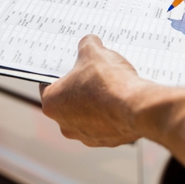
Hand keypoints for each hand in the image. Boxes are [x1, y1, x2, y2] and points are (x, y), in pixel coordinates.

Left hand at [39, 35, 184, 181]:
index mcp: (51, 103)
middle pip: (68, 100)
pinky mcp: (106, 141)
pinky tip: (120, 99)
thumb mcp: (93, 52)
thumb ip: (87, 45)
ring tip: (109, 85)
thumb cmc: (107, 81)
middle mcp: (64, 124)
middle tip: (91, 72)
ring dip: (95, 101)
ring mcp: (86, 136)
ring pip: (87, 114)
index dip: (60, 72)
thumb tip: (89, 42)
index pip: (48, 84)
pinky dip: (111, 113)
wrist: (137, 107)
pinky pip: (105, 123)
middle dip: (79, 86)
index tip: (70, 65)